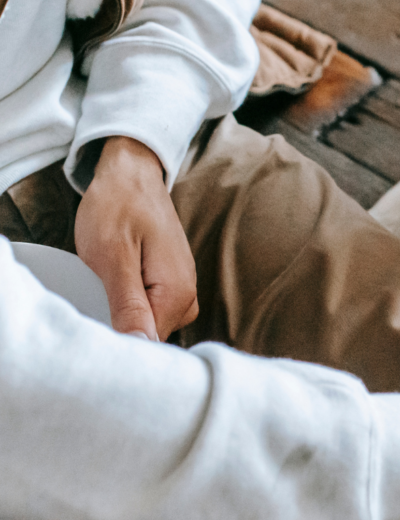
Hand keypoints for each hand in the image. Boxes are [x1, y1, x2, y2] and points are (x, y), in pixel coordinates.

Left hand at [74, 137, 197, 340]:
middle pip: (150, 339)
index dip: (118, 344)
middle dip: (120, 329)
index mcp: (177, 294)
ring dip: (122, 315)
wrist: (130, 173)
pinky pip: (149, 310)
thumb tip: (140, 346)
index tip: (93, 332)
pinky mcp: (170, 283)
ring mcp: (181, 290)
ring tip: (101, 287)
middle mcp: (187, 297)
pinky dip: (128, 304)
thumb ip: (129, 305)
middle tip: (92, 300)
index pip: (149, 346)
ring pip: (148, 326)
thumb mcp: (113, 257)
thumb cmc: (117, 207)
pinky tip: (113, 285)